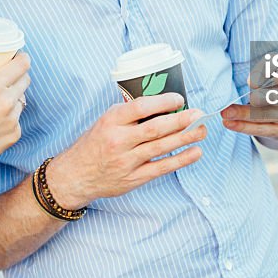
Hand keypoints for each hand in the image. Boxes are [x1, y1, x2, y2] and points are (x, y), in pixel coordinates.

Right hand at [0, 54, 30, 175]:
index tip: (20, 56)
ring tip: (2, 99)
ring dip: (15, 97)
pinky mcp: (14, 135)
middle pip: (25, 81)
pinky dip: (9, 118)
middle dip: (19, 76)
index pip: (22, 65)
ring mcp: (12, 120)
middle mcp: (7, 102)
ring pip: (21, 101)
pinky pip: (16, 120)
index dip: (23, 58)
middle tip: (10, 76)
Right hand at [46, 93, 205, 208]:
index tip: (179, 98)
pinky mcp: (134, 178)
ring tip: (202, 130)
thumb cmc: (94, 144)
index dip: (163, 102)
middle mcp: (119, 140)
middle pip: (155, 128)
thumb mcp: (105, 122)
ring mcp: (127, 161)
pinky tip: (195, 152)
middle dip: (181, 120)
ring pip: (161, 147)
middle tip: (200, 114)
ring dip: (185, 138)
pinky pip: (161, 168)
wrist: (75, 176)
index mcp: (111, 121)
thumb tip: (164, 106)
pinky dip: (181, 160)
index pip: (140, 107)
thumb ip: (129, 114)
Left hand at [220, 72, 277, 138]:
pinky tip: (228, 122)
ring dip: (244, 114)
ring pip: (266, 115)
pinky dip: (242, 126)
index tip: (276, 75)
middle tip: (253, 96)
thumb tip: (252, 78)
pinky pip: (259, 129)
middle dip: (268, 97)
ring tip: (226, 112)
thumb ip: (270, 64)